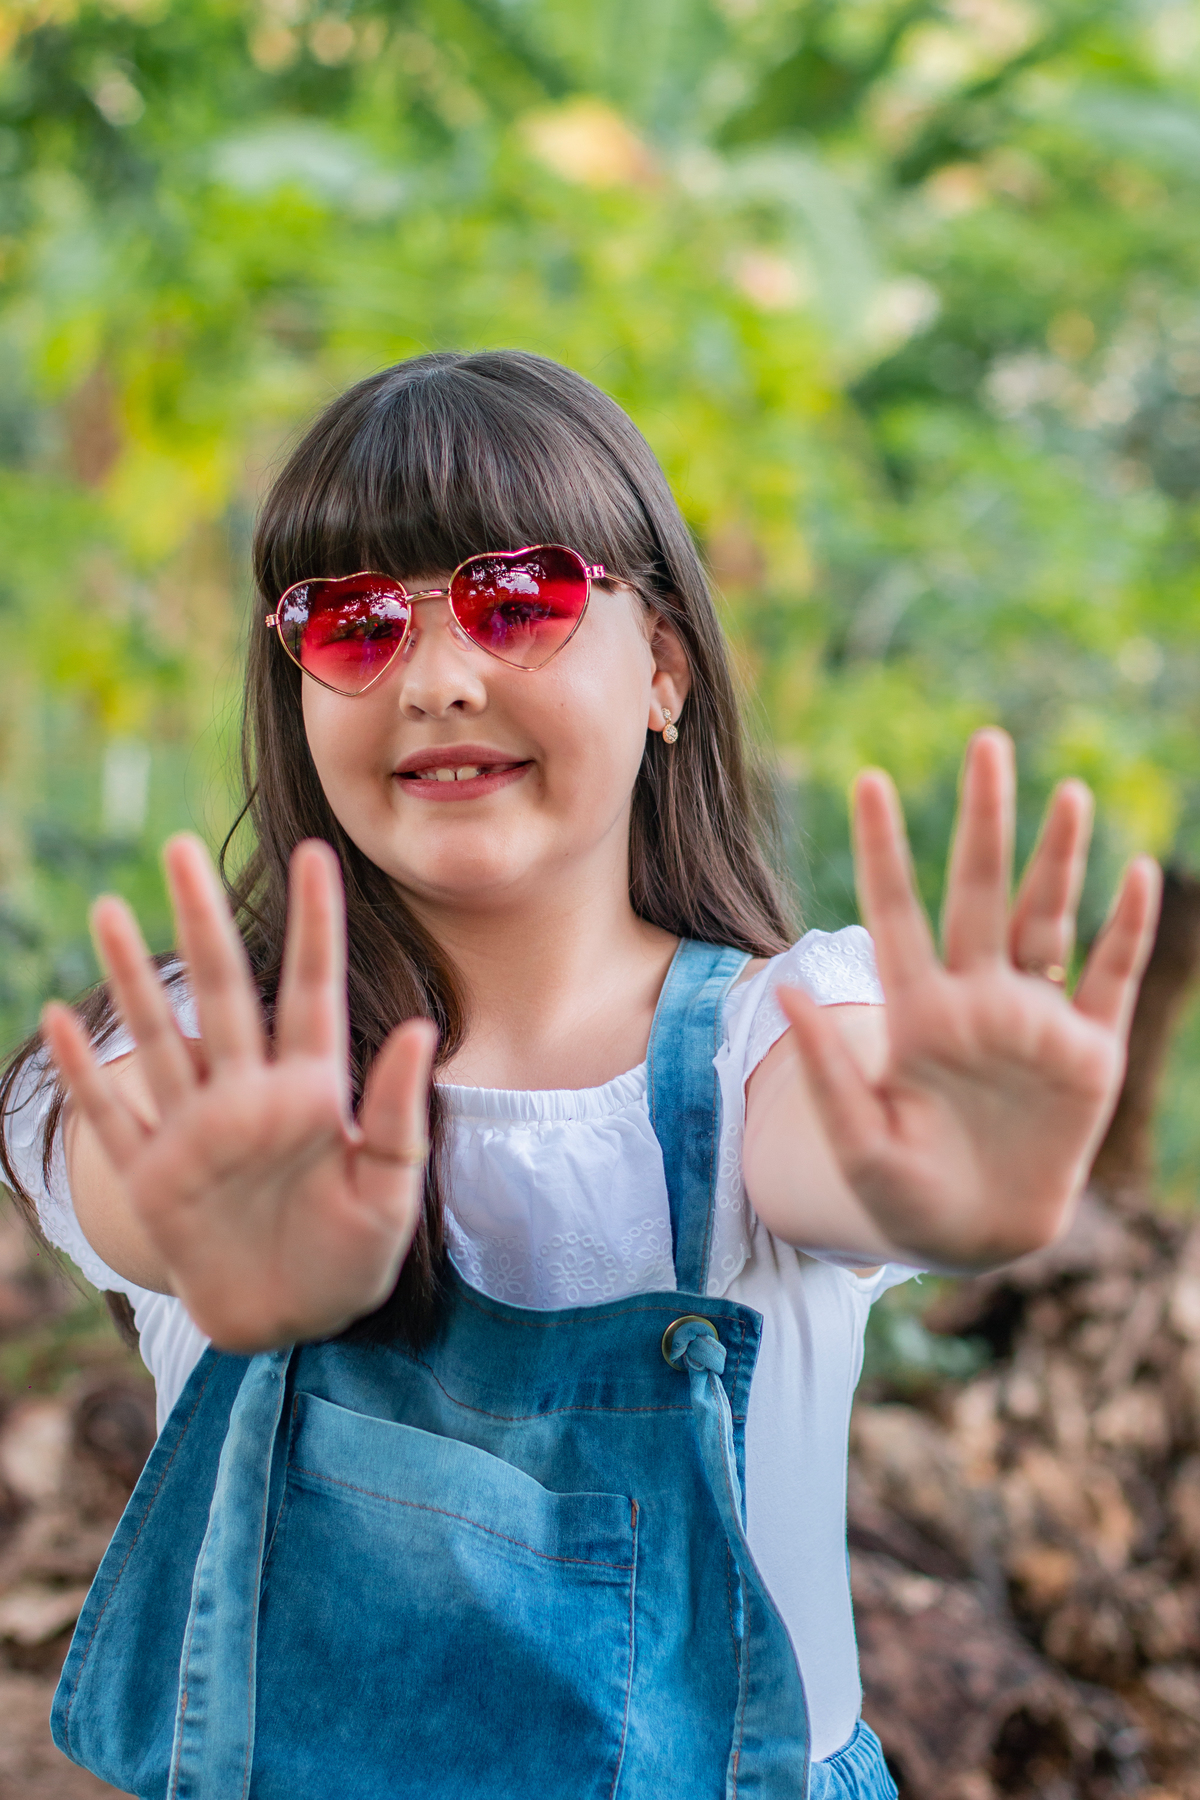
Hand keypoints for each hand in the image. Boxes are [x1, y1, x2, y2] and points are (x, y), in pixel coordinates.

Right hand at [42, 836, 435, 1351]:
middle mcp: (248, 1094)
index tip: (316, 854)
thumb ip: (398, 1113)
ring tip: (106, 909)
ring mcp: (195, 1131)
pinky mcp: (154, 1178)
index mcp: (312, 1090)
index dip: (315, 923)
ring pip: (159, 1038)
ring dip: (131, 977)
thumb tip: (418, 1027)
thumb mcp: (391, 1192)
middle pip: (223, 992)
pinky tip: (60, 1020)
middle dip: (202, 921)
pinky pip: (113, 1118)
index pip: (312, 990)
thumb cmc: (351, 1256)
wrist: (293, 1324)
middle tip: (181, 849)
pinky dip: (86, 1074)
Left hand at [776, 730, 1160, 1270]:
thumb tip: (788, 994)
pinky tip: (1138, 873)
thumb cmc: (904, 1192)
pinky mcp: (1088, 1054)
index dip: (884, 850)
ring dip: (1059, 859)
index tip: (868, 780)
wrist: (975, 1236)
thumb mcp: (860, 1144)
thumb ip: (828, 1073)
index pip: (896, 914)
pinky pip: (1111, 980)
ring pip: (1049, 920)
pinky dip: (1127, 932)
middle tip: (986, 743)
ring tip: (1065, 792)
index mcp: (917, 1014)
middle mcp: (977, 1000)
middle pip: (980, 894)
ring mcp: (1035, 1021)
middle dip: (985, 821)